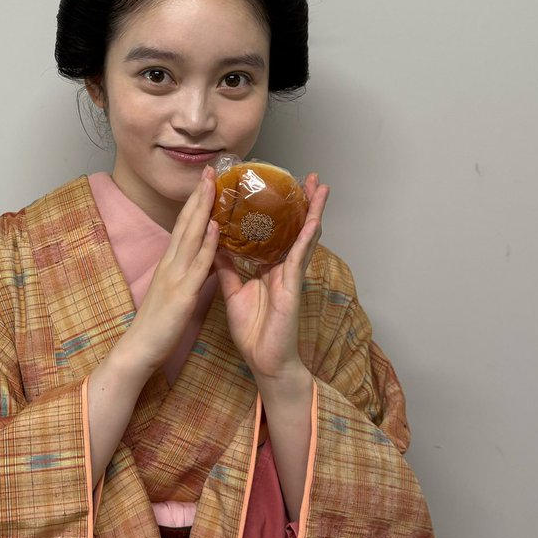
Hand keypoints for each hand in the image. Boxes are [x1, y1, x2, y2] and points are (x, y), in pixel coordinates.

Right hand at [123, 165, 219, 372]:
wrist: (139, 348)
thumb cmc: (158, 323)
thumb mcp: (173, 291)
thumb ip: (187, 272)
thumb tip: (205, 257)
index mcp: (170, 262)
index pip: (184, 225)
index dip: (195, 202)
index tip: (206, 180)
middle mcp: (171, 263)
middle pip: (186, 222)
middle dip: (199, 195)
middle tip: (210, 169)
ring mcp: (175, 276)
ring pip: (191, 235)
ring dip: (203, 209)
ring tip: (213, 185)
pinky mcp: (181, 293)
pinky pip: (197, 264)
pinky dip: (206, 244)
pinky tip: (215, 227)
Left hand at [214, 173, 328, 384]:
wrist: (263, 360)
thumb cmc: (253, 330)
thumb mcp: (233, 291)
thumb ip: (227, 268)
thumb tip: (216, 245)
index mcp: (269, 267)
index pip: (274, 231)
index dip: (277, 209)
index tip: (276, 185)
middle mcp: (282, 267)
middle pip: (294, 228)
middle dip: (302, 203)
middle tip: (307, 177)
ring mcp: (290, 275)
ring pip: (304, 236)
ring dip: (313, 211)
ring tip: (320, 187)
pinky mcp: (292, 286)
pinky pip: (299, 257)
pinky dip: (307, 238)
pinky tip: (314, 220)